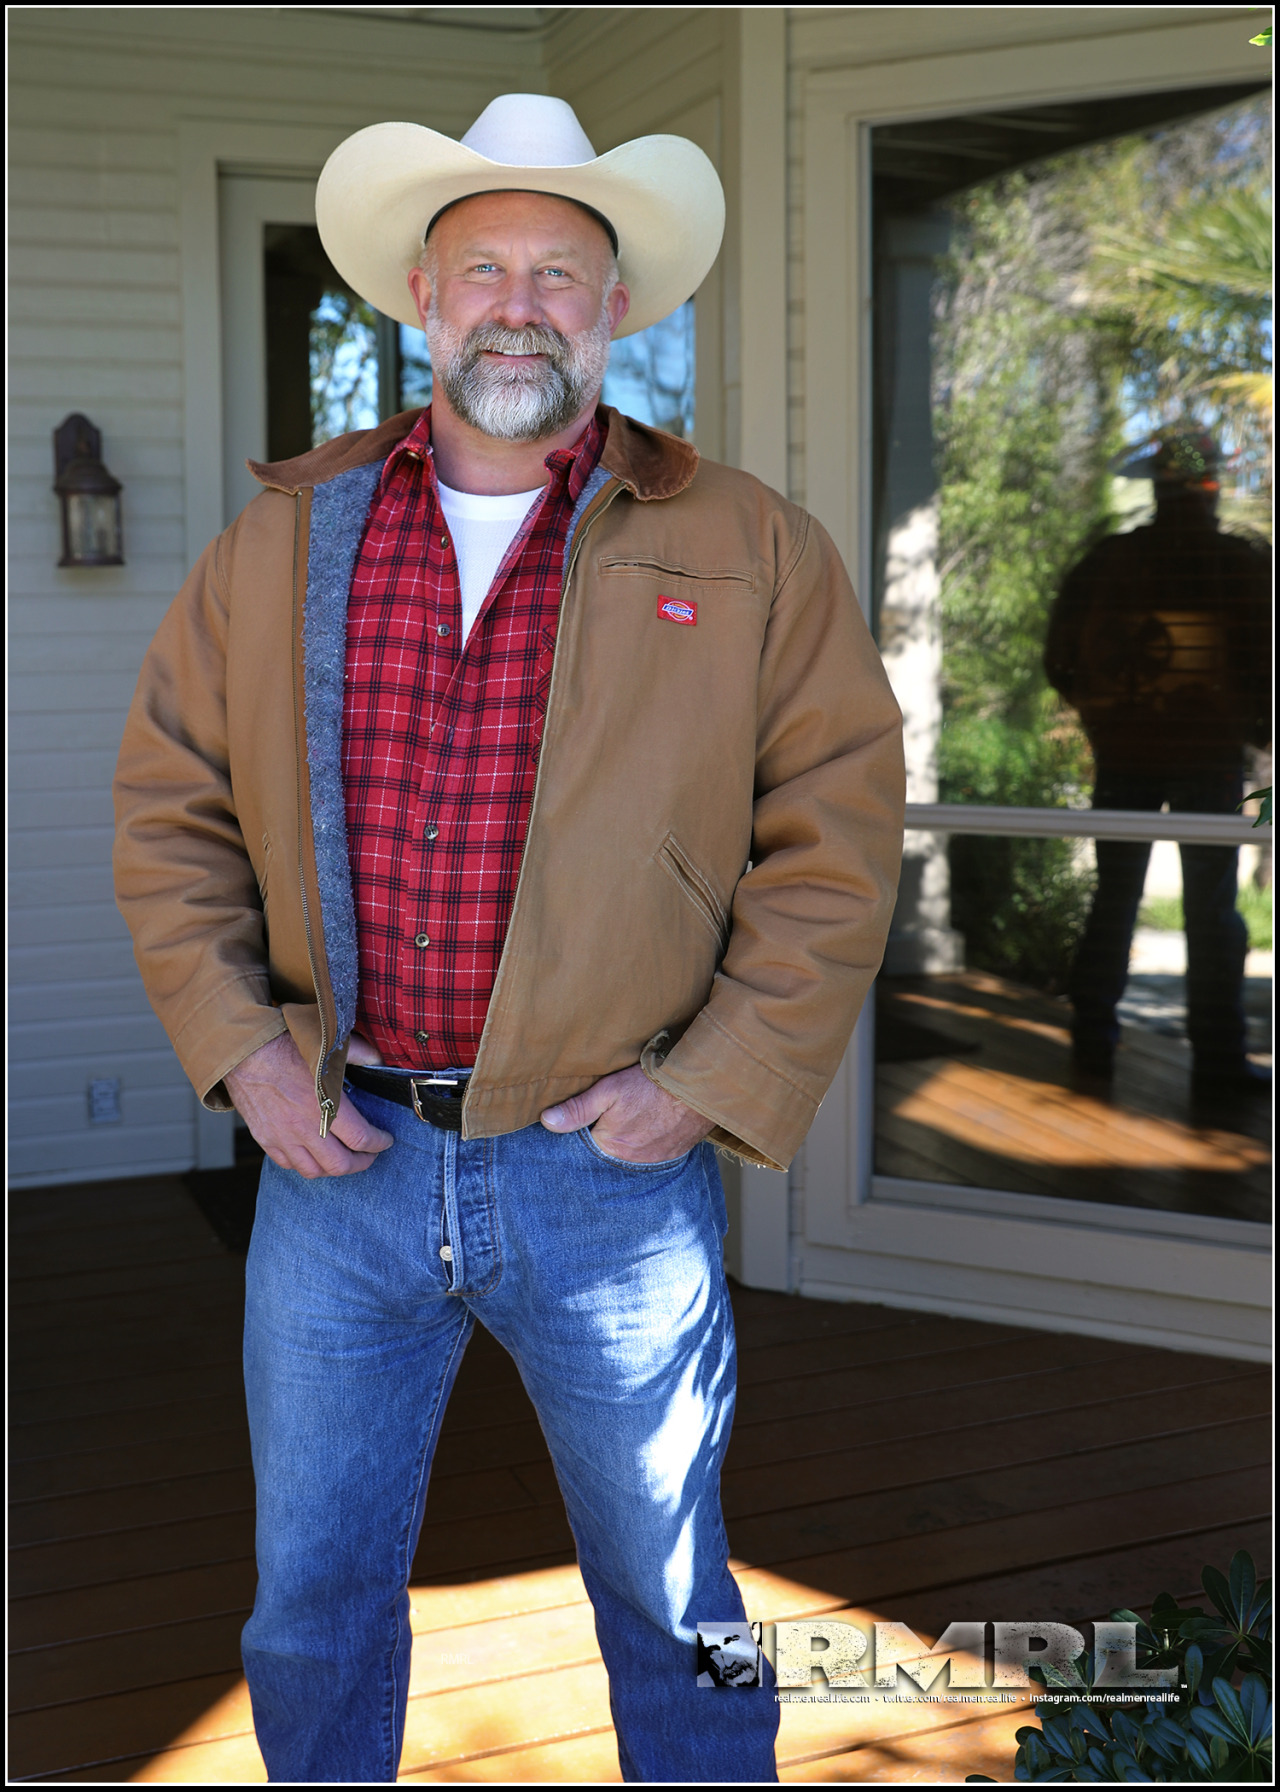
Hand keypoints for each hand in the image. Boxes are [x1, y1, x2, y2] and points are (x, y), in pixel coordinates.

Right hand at [224, 1032, 392, 1178]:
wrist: (242, 1051)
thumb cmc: (283, 1045)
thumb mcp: (326, 1045)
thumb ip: (357, 1053)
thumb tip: (377, 1059)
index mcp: (324, 1104)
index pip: (361, 1138)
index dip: (378, 1142)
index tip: (385, 1139)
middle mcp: (304, 1127)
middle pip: (340, 1164)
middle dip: (360, 1163)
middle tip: (368, 1154)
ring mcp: (282, 1136)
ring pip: (314, 1170)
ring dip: (332, 1168)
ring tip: (342, 1158)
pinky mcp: (265, 1138)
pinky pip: (288, 1164)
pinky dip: (304, 1164)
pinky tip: (312, 1154)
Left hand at [540, 1064, 712, 1162]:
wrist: (700, 1086)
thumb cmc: (653, 1085)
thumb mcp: (609, 1090)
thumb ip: (578, 1109)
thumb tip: (546, 1121)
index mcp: (611, 1148)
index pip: (586, 1147)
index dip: (584, 1132)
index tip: (586, 1120)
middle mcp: (632, 1161)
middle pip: (609, 1152)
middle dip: (605, 1137)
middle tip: (611, 1117)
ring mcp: (655, 1160)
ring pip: (631, 1153)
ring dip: (627, 1141)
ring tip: (630, 1121)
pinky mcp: (673, 1154)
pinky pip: (652, 1153)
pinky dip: (647, 1142)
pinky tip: (647, 1126)